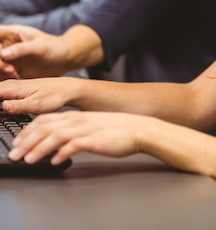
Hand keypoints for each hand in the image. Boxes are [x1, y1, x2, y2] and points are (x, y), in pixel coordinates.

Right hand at [0, 25, 69, 77]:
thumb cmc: (55, 47)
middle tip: (10, 70)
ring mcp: (8, 58)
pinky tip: (14, 80)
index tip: (1, 54)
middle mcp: (7, 45)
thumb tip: (3, 54)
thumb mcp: (40, 46)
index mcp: (12, 33)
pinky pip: (1, 75)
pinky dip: (3, 79)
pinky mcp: (12, 70)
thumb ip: (21, 49)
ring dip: (0, 72)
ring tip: (15, 75)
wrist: (65, 59)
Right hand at [0, 76, 76, 114]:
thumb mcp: (36, 104)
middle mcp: (10, 85)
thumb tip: (2, 106)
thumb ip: (17, 106)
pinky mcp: (16, 92)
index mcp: (12, 87)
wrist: (66, 89)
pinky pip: (0, 95)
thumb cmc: (55, 95)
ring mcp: (12, 88)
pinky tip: (0, 107)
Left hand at [8, 110, 144, 165]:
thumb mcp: (90, 126)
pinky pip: (73, 146)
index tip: (18, 141)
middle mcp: (77, 120)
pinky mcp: (94, 140)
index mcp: (75, 116)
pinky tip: (55, 161)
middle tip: (15, 153)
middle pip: (45, 127)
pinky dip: (62, 153)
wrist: (137, 128)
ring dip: (39, 148)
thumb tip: (56, 144)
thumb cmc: (116, 130)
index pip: (44, 119)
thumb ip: (74, 132)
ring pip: (55, 136)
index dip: (28, 130)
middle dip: (26, 141)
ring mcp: (85, 129)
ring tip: (28, 159)